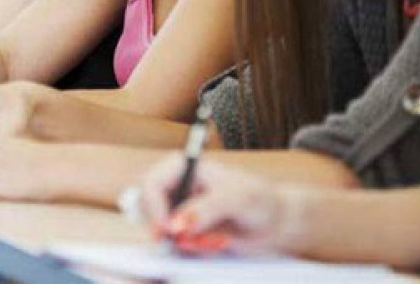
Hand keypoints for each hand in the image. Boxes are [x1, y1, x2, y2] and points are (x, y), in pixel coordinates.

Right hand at [137, 155, 294, 254]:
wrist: (273, 222)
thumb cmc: (259, 199)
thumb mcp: (238, 198)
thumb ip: (207, 208)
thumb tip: (178, 225)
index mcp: (184, 167)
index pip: (151, 183)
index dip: (153, 208)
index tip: (167, 231)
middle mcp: (176, 187)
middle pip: (146, 208)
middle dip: (167, 229)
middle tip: (189, 242)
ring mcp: (178, 210)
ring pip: (159, 231)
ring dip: (183, 243)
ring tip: (216, 241)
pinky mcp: (184, 231)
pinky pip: (174, 246)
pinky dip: (191, 251)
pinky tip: (216, 244)